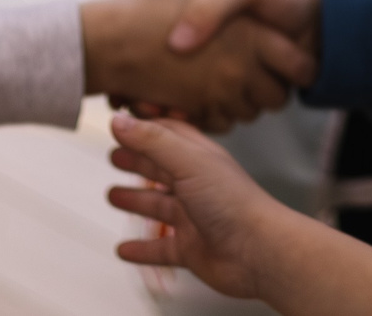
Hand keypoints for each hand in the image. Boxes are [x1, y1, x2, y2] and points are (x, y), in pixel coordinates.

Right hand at [82, 0, 314, 130]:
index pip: (297, 63)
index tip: (291, 58)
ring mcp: (216, 96)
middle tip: (262, 72)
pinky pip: (221, 124)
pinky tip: (209, 94)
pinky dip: (220, 114)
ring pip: (250, 113)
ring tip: (233, 81)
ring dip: (246, 101)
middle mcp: (239, 70)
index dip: (299, 62)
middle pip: (278, 97)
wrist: (105, 43)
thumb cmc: (147, 3)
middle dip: (274, 87)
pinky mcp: (194, 113)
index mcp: (249, 34)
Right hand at [109, 111, 300, 299]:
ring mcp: (193, 218)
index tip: (121, 123)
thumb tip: (119, 120)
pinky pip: (161, 248)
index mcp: (198, 158)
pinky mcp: (191, 249)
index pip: (169, 135)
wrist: (258, 251)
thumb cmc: (232, 202)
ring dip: (136, 201)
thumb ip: (152, 141)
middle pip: (161, 168)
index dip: (145, 128)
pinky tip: (124, 250)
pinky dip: (142, 249)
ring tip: (113, 196)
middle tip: (114, 157)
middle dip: (138, 161)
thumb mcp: (188, 161)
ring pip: (158, 206)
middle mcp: (196, 185)